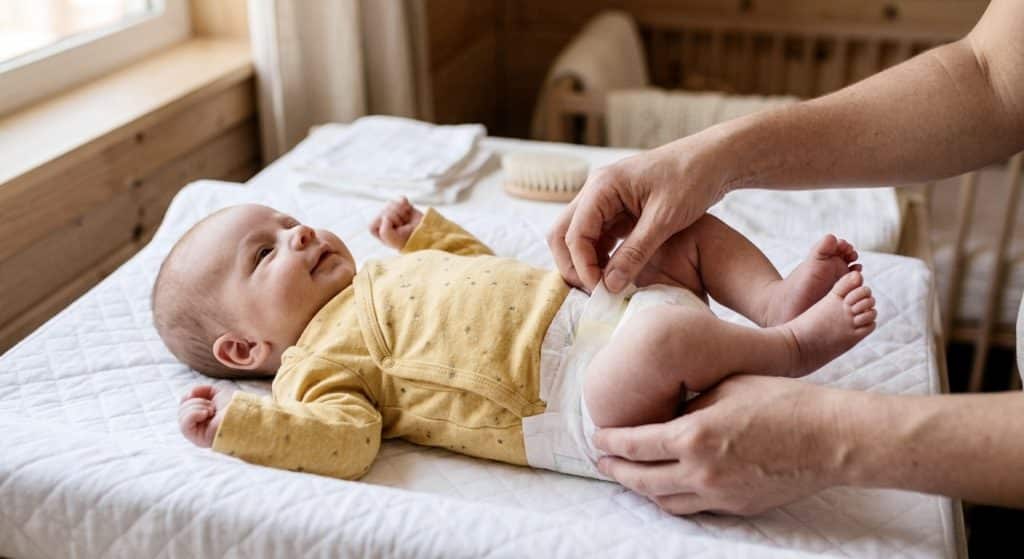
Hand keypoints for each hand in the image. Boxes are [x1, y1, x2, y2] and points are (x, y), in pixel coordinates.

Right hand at [178, 385, 235, 447]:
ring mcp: (196, 433)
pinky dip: (193, 414)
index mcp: (200, 415)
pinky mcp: (197, 438)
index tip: (196, 394)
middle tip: (212, 407)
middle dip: (196, 402)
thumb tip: (189, 395)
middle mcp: (197, 425)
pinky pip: (184, 425)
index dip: (188, 396)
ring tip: (211, 411)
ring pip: (182, 415)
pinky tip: (206, 413)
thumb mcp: (217, 392)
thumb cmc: (234, 406)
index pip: (183, 404)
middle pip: (181, 409)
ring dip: (197, 407)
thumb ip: (202, 390)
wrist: (244, 416)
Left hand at [370, 196, 423, 248]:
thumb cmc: (406, 240)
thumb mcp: (392, 240)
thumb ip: (384, 231)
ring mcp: (391, 210)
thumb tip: (386, 216)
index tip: (395, 229)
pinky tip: (408, 211)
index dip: (385, 224)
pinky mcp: (400, 204)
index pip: (374, 222)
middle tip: (402, 226)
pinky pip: (400, 198)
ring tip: (405, 220)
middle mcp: (381, 218)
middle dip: (396, 218)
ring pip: (391, 203)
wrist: (423, 235)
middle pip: (384, 211)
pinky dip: (406, 204)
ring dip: (401, 212)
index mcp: (376, 228)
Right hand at [548, 138, 726, 292]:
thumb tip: (609, 286)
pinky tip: (617, 274)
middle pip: (564, 234)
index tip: (601, 291)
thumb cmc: (692, 180)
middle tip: (593, 292)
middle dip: (573, 265)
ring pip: (578, 236)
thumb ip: (635, 252)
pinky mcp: (618, 209)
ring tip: (606, 287)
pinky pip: (598, 236)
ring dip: (586, 262)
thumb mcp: (665, 219)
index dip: (583, 266)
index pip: (575, 234)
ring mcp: (605, 199)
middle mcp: (596, 191)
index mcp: (602, 187)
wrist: (715, 160)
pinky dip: (601, 257)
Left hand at [594, 376, 848, 515]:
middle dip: (616, 470)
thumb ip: (690, 403)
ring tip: (630, 475)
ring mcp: (719, 494)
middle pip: (641, 479)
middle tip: (602, 460)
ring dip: (642, 489)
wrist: (830, 438)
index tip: (598, 436)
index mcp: (693, 437)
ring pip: (664, 501)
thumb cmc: (782, 401)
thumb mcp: (726, 387)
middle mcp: (699, 472)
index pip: (634, 445)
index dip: (611, 441)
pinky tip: (669, 487)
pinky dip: (673, 499)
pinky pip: (694, 508)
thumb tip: (666, 411)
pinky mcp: (737, 506)